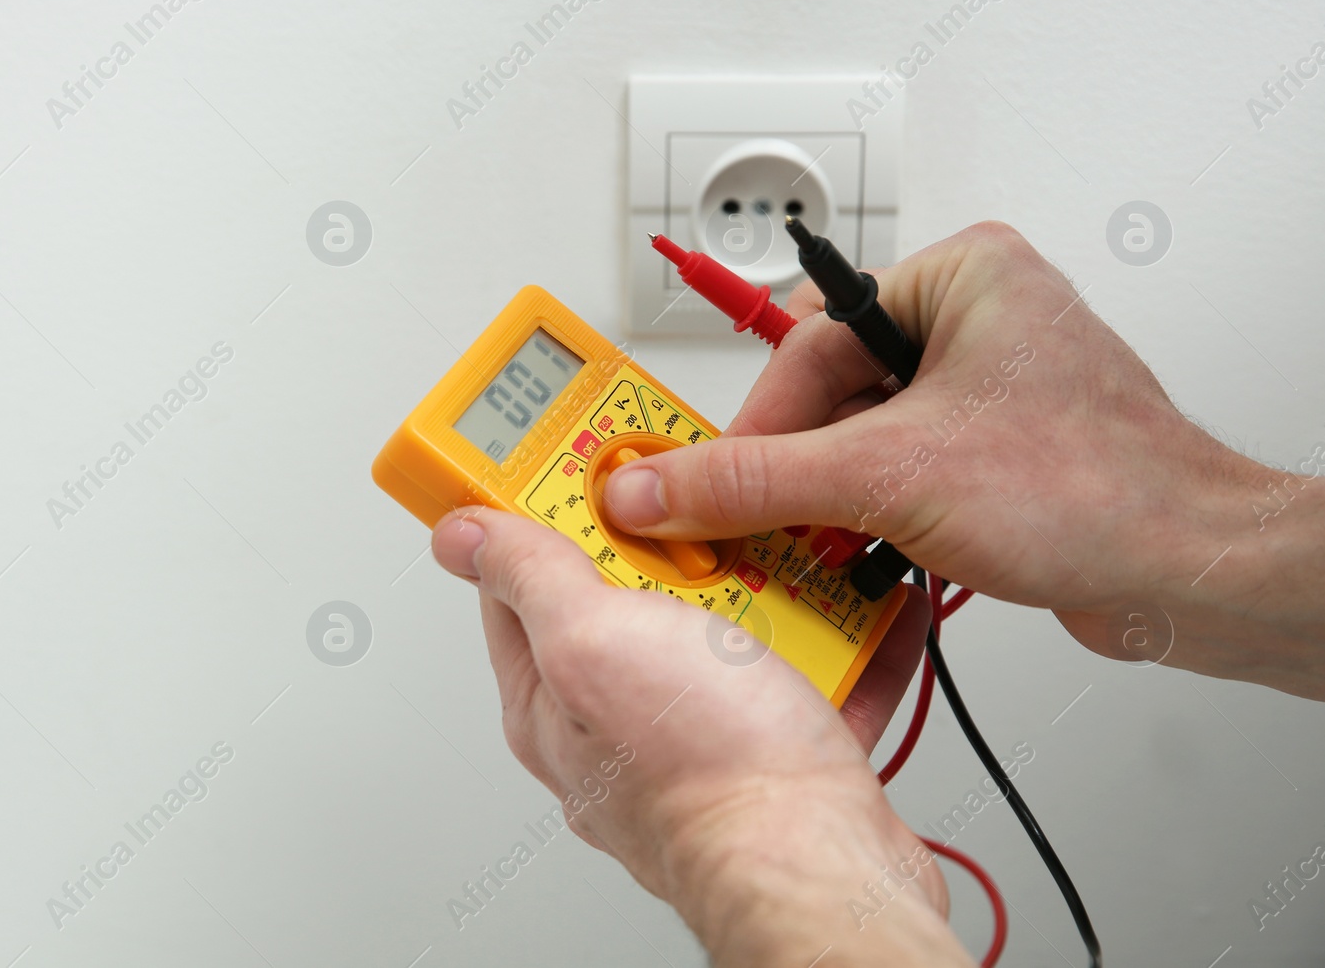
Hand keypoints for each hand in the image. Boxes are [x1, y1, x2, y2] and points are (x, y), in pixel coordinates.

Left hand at [432, 508, 974, 966]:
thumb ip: (530, 577)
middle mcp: (618, 717)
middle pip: (631, 593)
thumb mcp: (593, 639)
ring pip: (726, 628)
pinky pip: (807, 673)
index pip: (522, 578)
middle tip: (715, 514)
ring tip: (797, 559)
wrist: (822, 864)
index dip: (551, 508)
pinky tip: (861, 608)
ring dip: (770, 586)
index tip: (594, 460)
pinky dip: (839, 639)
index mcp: (551, 694)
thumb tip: (464, 534)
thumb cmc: (708, 774)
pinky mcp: (776, 749)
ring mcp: (700, 731)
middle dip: (677, 544)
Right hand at [601, 222, 1324, 700]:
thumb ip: (756, 480)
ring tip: (820, 542)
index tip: (712, 474)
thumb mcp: (886, 475)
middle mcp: (974, 320)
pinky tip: (865, 555)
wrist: (1188, 574)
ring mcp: (987, 389)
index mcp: (959, 276)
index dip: (759, 418)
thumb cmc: (1095, 489)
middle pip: (830, 389)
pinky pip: (900, 472)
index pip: (809, 337)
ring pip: (861, 438)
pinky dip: (872, 517)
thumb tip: (659, 484)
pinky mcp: (995, 452)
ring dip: (833, 499)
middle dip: (799, 464)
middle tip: (761, 514)